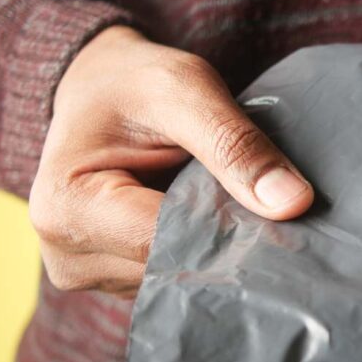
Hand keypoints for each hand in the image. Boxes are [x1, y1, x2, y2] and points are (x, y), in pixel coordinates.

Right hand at [29, 26, 313, 296]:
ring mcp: (89, 272)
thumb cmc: (132, 82)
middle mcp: (67, 252)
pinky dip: (204, 253)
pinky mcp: (115, 278)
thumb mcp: (185, 90)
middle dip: (230, 242)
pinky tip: (218, 221)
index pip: (169, 243)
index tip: (285, 216)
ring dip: (218, 250)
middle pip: (176, 268)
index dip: (232, 230)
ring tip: (236, 207)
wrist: (98, 87)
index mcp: (68, 207)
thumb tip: (294, 203)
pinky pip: (174, 278)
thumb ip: (236, 145)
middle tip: (274, 209)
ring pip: (180, 279)